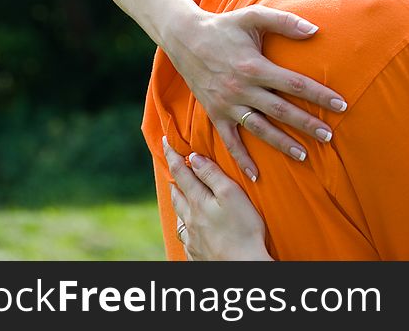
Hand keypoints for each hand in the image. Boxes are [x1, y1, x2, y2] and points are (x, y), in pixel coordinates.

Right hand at [163, 3, 346, 179]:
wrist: (184, 37)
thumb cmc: (224, 26)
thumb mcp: (253, 16)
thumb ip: (285, 21)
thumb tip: (316, 30)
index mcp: (255, 66)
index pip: (295, 84)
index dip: (320, 95)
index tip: (341, 105)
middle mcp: (242, 88)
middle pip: (281, 110)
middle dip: (307, 124)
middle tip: (329, 136)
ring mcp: (228, 104)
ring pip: (259, 129)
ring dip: (281, 144)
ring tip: (304, 156)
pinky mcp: (215, 113)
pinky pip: (229, 140)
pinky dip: (241, 159)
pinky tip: (255, 175)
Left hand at [164, 137, 271, 260]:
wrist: (242, 268)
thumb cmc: (243, 230)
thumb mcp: (231, 195)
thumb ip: (212, 175)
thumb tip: (193, 158)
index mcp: (198, 201)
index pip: (181, 172)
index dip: (172, 155)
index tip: (165, 141)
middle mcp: (190, 219)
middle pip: (176, 195)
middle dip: (175, 179)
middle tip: (173, 167)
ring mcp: (192, 238)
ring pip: (179, 216)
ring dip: (178, 202)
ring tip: (179, 195)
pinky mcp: (197, 254)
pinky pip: (185, 236)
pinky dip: (185, 226)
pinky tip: (190, 228)